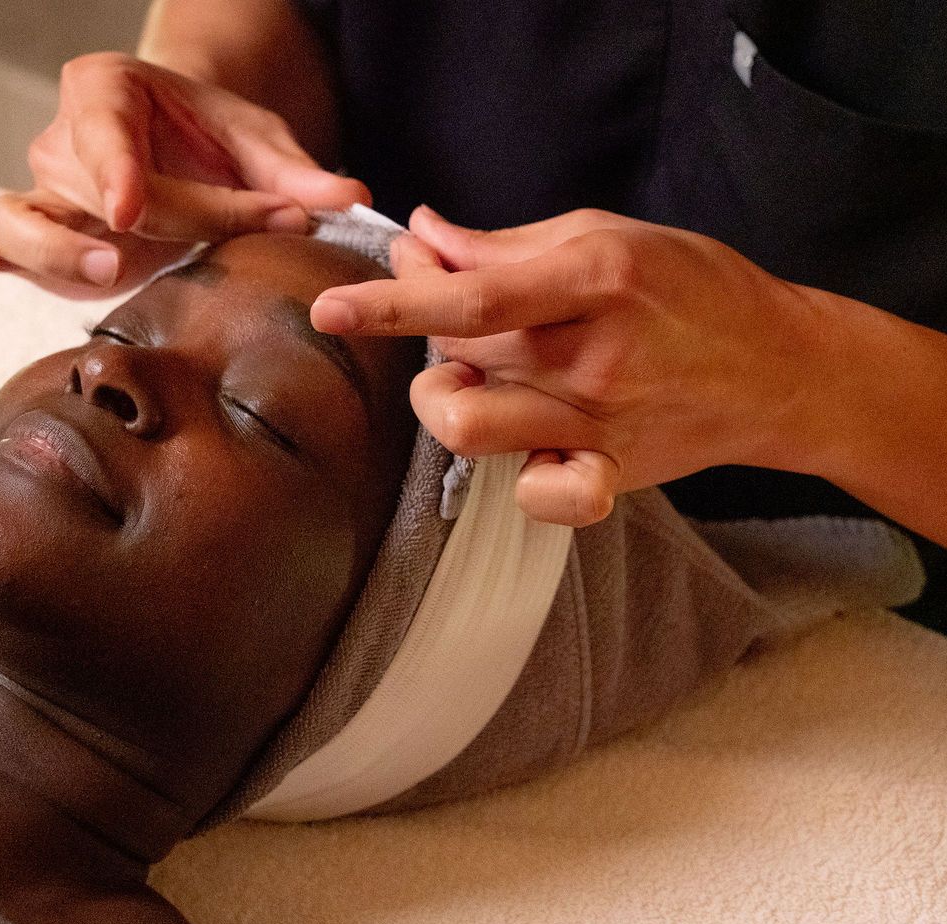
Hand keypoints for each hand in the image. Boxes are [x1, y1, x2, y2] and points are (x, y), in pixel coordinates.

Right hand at [0, 52, 368, 296]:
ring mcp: (42, 191)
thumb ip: (297, 174)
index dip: (117, 171)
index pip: (106, 128)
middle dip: (157, 220)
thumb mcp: (259, 143)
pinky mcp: (35, 239)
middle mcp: (64, 138)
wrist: (180, 152)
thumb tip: (348, 198)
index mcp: (108, 88)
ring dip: (51, 250)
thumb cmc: (214, 140)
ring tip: (106, 270)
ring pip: (15, 215)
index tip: (130, 210)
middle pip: (86, 186)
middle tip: (207, 244)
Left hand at [309, 207, 823, 526]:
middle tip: (450, 310)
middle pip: (457, 357)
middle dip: (426, 332)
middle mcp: (592, 357)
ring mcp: (597, 423)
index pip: (469, 300)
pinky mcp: (608, 473)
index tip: (331, 307)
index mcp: (594, 280)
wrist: (781, 368)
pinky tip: (524, 448)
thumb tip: (425, 238)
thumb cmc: (692, 289)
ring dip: (445, 401)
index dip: (391, 304)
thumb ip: (505, 245)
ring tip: (473, 379)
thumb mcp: (606, 235)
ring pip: (469, 426)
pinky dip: (514, 481)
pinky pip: (535, 498)